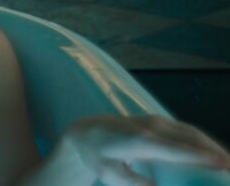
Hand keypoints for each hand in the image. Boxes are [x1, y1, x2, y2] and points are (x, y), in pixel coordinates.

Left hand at [65, 115, 228, 185]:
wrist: (85, 132)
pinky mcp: (159, 122)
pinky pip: (187, 131)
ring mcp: (156, 122)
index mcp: (140, 141)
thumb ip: (136, 184)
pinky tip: (216, 155)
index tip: (224, 167)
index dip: (202, 158)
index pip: (177, 150)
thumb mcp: (110, 174)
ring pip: (192, 132)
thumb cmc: (97, 157)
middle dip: (216, 153)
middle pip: (191, 138)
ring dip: (214, 147)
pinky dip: (205, 143)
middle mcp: (151, 127)